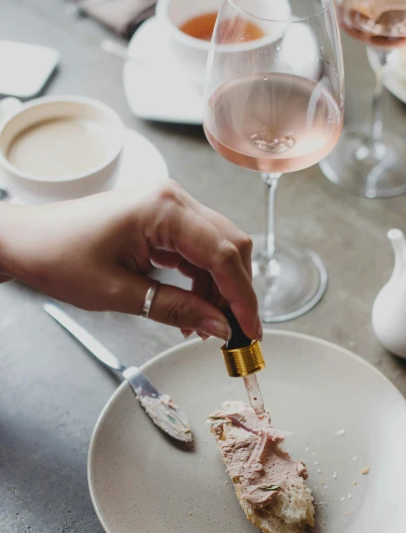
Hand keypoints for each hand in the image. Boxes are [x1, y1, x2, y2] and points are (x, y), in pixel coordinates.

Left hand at [0, 182, 260, 340]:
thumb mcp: (120, 293)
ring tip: (209, 327)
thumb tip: (219, 328)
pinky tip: (195, 309)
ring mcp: (170, 207)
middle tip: (236, 332)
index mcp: (163, 209)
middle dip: (238, 292)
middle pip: (230, 245)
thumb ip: (176, 309)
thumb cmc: (60, 257)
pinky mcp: (163, 220)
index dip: (242, 297)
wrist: (27, 241)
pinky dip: (203, 281)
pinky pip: (198, 250)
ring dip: (221, 289)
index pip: (223, 254)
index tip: (250, 332)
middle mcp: (174, 200)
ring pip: (219, 248)